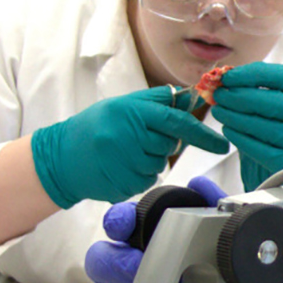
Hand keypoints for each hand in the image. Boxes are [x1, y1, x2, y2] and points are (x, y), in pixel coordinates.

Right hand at [31, 86, 229, 210]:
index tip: (221, 145)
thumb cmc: (96, 126)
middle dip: (162, 143)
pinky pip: (147, 180)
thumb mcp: (124, 104)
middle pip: (170, 146)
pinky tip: (119, 166)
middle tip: (138, 138)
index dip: (202, 134)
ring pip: (159, 164)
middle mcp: (128, 136)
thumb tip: (192, 98)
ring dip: (149, 160)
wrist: (60, 156)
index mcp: (131, 112)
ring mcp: (124, 163)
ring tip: (124, 152)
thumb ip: (158, 101)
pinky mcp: (122, 184)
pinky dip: (139, 174)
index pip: (176, 122)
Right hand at [84, 174, 282, 282]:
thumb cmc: (257, 269)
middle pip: (102, 263)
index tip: (125, 224)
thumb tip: (202, 186)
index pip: (122, 224)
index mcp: (161, 238)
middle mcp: (145, 269)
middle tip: (138, 265)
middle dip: (113, 261)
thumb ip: (222, 207)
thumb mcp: (247, 234)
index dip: (118, 221)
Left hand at [209, 62, 282, 191]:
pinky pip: (260, 149)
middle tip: (219, 96)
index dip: (252, 74)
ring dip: (235, 117)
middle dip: (239, 97)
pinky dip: (240, 138)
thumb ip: (253, 88)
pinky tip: (229, 130)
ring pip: (264, 127)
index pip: (280, 77)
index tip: (228, 77)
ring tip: (219, 112)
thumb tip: (225, 77)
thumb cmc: (275, 126)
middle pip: (273, 103)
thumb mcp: (272, 103)